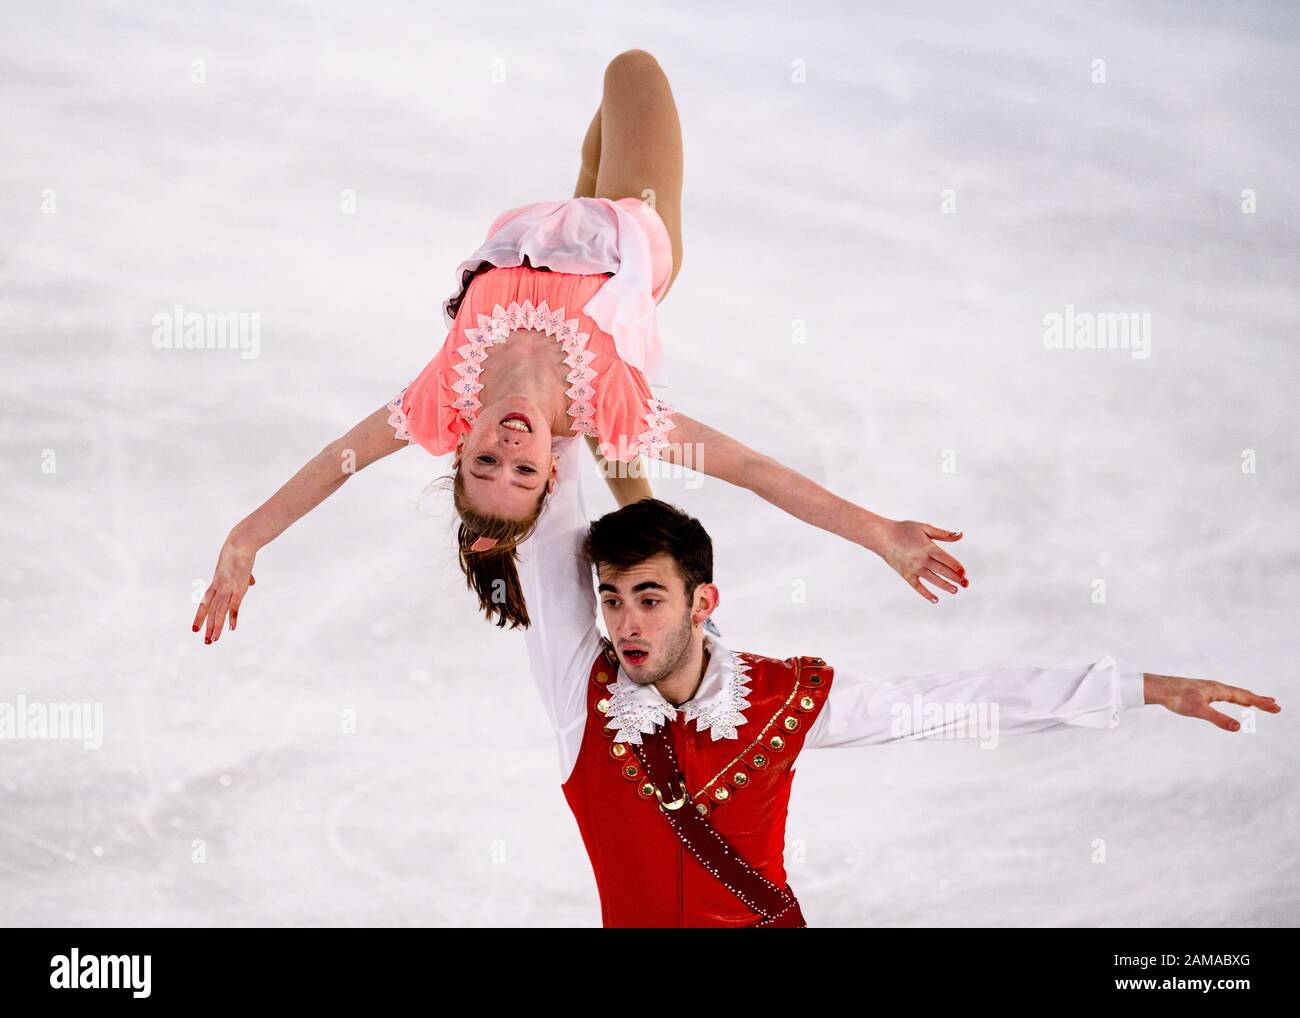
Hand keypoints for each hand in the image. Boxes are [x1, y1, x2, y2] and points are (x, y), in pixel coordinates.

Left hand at [192, 536, 256, 643]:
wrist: (240, 543)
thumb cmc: (240, 550)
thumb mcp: (239, 566)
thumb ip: (245, 576)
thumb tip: (252, 582)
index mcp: (217, 581)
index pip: (206, 602)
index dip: (200, 616)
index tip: (195, 628)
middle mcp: (219, 587)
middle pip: (211, 610)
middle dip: (208, 626)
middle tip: (206, 641)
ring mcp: (227, 588)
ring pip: (219, 611)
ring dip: (216, 626)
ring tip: (213, 640)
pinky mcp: (238, 587)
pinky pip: (234, 606)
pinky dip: (232, 617)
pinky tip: (231, 628)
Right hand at [877, 520, 967, 602]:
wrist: (882, 536)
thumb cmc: (904, 530)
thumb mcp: (924, 528)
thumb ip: (943, 534)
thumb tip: (960, 535)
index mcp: (927, 547)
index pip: (946, 559)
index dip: (956, 566)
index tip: (964, 573)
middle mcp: (921, 559)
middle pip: (942, 570)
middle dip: (955, 578)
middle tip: (966, 584)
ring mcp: (913, 568)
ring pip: (932, 579)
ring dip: (944, 586)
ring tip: (955, 590)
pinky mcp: (906, 574)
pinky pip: (918, 587)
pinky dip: (926, 594)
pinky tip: (936, 599)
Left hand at [1144, 674, 1279, 730]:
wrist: (1159, 688)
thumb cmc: (1177, 698)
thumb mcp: (1199, 710)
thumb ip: (1219, 719)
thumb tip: (1238, 727)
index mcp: (1219, 690)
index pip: (1245, 697)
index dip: (1261, 703)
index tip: (1276, 708)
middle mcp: (1216, 687)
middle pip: (1243, 694)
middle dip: (1259, 700)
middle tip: (1276, 706)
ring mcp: (1210, 689)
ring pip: (1234, 694)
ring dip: (1249, 698)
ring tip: (1261, 701)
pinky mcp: (1202, 692)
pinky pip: (1225, 695)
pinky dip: (1236, 698)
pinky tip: (1235, 699)